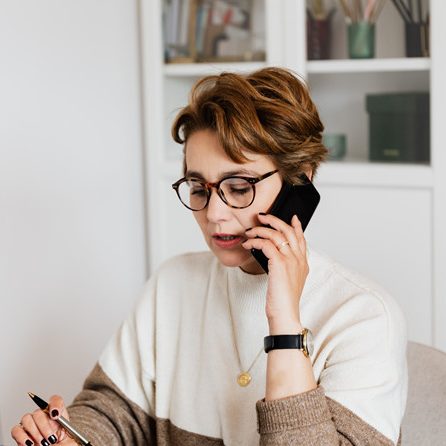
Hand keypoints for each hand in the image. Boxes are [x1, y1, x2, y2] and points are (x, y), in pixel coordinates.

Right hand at [11, 395, 75, 444]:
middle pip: (39, 411)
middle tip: (51, 438)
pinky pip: (16, 430)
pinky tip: (30, 443)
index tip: (55, 415)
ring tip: (43, 443)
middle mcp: (43, 417)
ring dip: (34, 431)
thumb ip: (68, 426)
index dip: (55, 405)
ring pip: (26, 418)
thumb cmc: (64, 445)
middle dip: (44, 426)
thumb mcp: (72, 436)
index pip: (55, 400)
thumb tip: (56, 416)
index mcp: (56, 414)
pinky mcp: (21, 434)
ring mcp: (31, 425)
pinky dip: (22, 437)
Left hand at [242, 213, 308, 333]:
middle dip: (274, 220)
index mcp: (303, 263)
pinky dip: (255, 241)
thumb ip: (286, 267)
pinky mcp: (279, 264)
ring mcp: (291, 260)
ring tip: (250, 231)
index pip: (301, 238)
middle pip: (288, 231)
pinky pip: (266, 244)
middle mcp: (299, 259)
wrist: (285, 314)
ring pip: (276, 234)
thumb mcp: (288, 281)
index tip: (293, 217)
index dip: (297, 226)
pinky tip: (248, 244)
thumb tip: (272, 256)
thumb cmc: (283, 301)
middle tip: (263, 217)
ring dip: (260, 230)